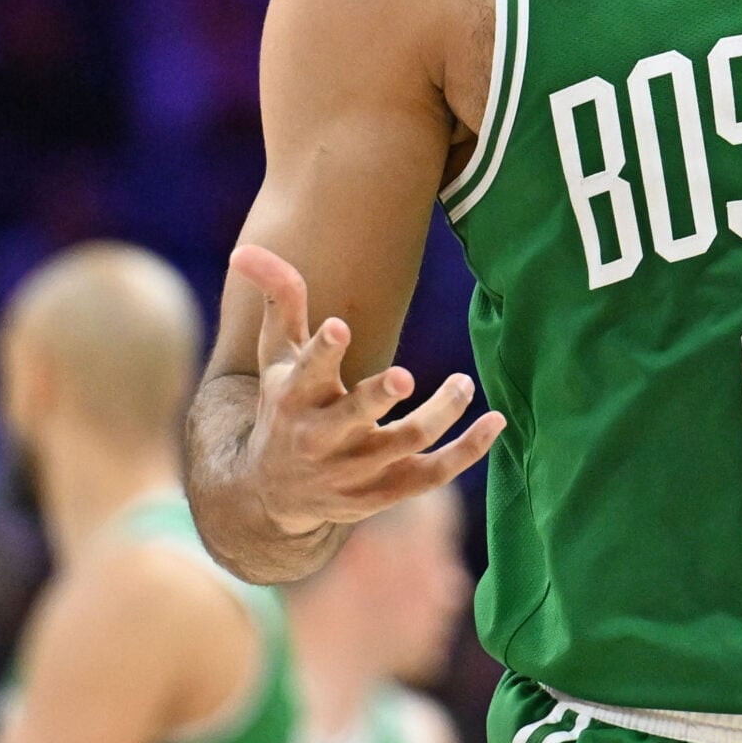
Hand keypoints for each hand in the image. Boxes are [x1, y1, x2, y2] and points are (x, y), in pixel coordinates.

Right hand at [228, 244, 504, 538]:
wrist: (273, 493)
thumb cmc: (283, 406)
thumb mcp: (277, 356)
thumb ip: (280, 300)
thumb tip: (245, 250)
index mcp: (295, 397)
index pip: (307, 372)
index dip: (322, 351)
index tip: (339, 327)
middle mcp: (322, 437)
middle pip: (353, 417)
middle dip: (376, 397)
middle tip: (404, 376)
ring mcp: (355, 469)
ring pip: (403, 442)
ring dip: (439, 413)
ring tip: (463, 382)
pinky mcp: (385, 492)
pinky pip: (433, 474)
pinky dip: (467, 451)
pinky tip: (495, 421)